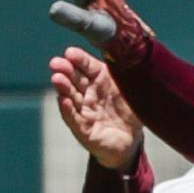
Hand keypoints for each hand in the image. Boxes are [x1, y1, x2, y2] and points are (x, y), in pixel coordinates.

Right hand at [51, 48, 142, 169]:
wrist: (132, 140)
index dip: (78, 59)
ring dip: (64, 88)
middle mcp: (89, 93)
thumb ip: (133, 74)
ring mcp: (85, 111)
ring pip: (71, 97)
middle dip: (65, 70)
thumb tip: (137, 53)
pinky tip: (64, 101)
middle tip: (56, 63)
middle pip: (75, 79)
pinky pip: (75, 119)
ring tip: (57, 79)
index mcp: (101, 79)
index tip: (70, 53)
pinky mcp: (84, 130)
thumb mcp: (135, 90)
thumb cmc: (131, 110)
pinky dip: (68, 111)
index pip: (88, 66)